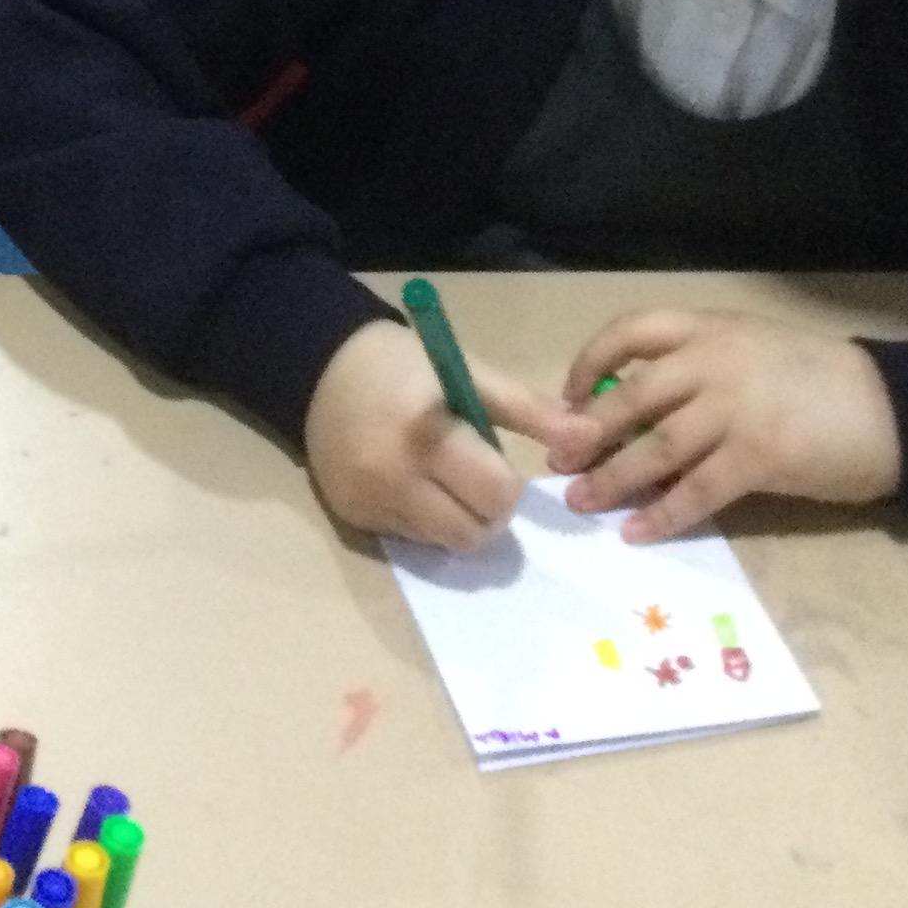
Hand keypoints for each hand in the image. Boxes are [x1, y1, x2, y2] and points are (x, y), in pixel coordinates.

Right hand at [303, 317, 587, 550]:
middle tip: (476, 479)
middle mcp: (393, 477)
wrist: (317, 367)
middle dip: (487, 513)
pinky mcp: (352, 519)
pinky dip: (423, 519)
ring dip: (456, 519)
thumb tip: (591, 437)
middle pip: (472, 534)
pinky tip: (409, 482)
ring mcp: (369, 503)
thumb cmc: (402, 364)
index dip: (508, 487)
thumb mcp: (468, 372)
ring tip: (441, 478)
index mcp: (428, 435)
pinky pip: (409, 539)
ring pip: (442, 544)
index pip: (495, 497)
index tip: (496, 463)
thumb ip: (529, 410)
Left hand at [547, 310, 903, 539]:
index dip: (589, 362)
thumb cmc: (816, 382)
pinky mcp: (759, 456)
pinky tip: (637, 532)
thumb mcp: (751, 352)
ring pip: (656, 447)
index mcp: (711, 329)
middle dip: (587, 431)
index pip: (631, 330)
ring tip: (582, 501)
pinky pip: (696, 490)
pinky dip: (661, 514)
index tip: (567, 397)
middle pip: (631, 395)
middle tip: (558, 460)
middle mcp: (716, 361)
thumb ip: (695, 369)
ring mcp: (737, 408)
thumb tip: (626, 408)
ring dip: (612, 478)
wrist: (891, 409)